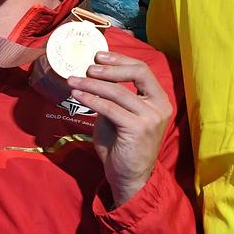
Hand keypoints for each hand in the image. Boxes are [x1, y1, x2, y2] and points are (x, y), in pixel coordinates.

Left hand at [66, 51, 171, 207]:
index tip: (98, 56)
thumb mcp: (118, 115)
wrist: (128, 177)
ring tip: (73, 81)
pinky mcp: (139, 128)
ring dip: (92, 84)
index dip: (119, 60)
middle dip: (110, 67)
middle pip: (138, 72)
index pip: (142, 69)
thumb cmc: (121, 146)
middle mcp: (160, 105)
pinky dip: (91, 99)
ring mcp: (151, 117)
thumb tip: (90, 74)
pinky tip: (77, 95)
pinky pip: (110, 108)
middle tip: (87, 67)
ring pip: (118, 91)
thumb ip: (112, 97)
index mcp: (158, 99)